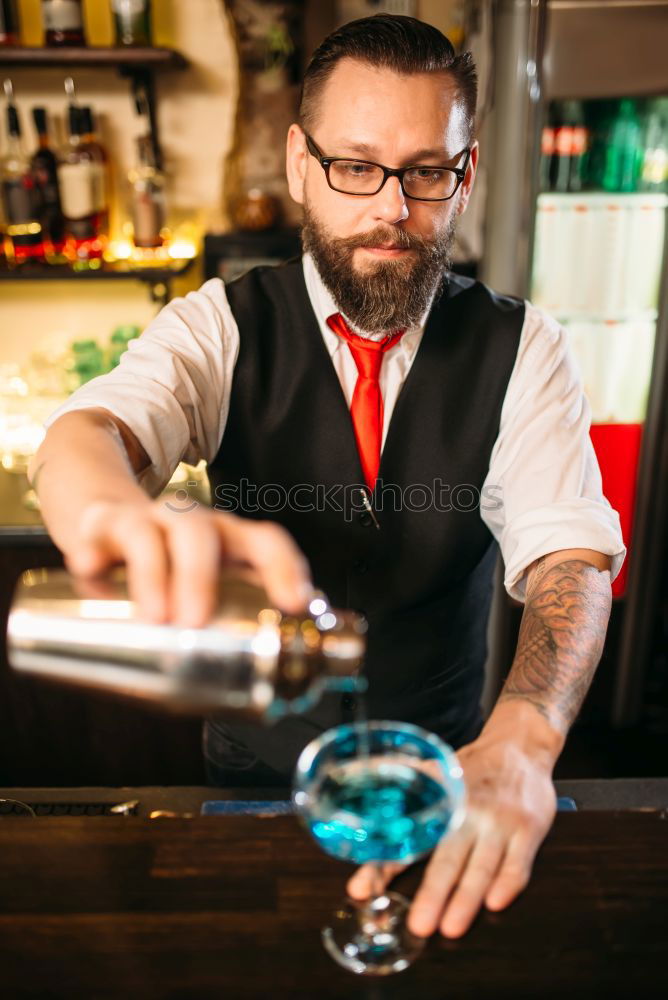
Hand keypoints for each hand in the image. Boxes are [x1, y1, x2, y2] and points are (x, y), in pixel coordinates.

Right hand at [64, 498, 312, 624]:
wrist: (113, 525)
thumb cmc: (175, 566)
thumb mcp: (210, 585)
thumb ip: (233, 621)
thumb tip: (262, 682)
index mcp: (230, 540)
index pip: (266, 541)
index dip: (285, 568)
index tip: (293, 603)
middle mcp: (192, 524)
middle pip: (202, 534)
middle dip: (201, 577)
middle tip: (195, 620)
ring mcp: (147, 521)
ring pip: (151, 535)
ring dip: (153, 573)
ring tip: (154, 616)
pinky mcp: (104, 527)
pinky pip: (98, 536)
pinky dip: (94, 555)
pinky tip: (91, 570)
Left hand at [346, 730, 556, 937]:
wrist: (521, 748)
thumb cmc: (473, 770)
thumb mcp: (435, 775)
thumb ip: (400, 801)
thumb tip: (351, 795)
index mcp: (440, 799)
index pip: (408, 837)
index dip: (384, 865)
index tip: (364, 890)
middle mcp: (468, 809)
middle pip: (448, 856)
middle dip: (432, 892)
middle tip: (418, 924)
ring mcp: (500, 821)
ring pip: (482, 866)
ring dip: (466, 898)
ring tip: (451, 927)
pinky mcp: (528, 830)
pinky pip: (518, 863)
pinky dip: (508, 884)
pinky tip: (495, 903)